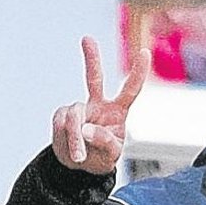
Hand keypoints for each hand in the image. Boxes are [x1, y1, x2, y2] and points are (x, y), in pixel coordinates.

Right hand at [52, 37, 149, 174]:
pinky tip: (70, 149)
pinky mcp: (62, 117)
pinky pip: (60, 124)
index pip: (130, 90)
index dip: (138, 72)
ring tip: (79, 156)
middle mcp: (98, 105)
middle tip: (87, 38)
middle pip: (94, 78)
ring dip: (74, 137)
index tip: (145, 52)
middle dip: (91, 58)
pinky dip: (64, 139)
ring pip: (74, 115)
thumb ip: (104, 141)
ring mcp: (79, 110)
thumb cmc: (102, 157)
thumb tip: (85, 129)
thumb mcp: (111, 154)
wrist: (80, 166)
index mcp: (117, 111)